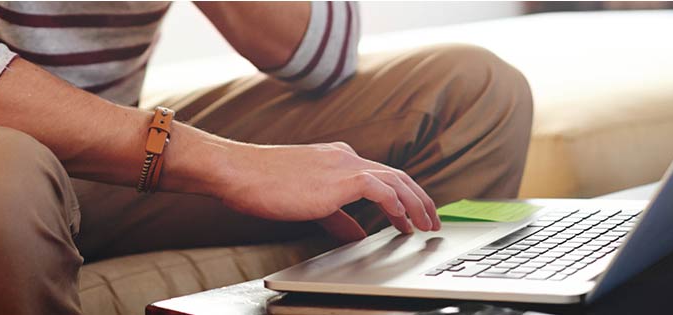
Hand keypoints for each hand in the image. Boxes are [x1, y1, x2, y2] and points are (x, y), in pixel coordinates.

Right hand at [213, 142, 439, 232]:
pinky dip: (395, 203)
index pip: (383, 175)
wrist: (240, 171)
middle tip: (432, 221)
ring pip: (396, 180)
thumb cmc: (264, 185)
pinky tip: (402, 219)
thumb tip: (356, 234)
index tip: (413, 215)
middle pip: (398, 175)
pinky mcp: (338, 178)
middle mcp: (346, 157)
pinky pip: (379, 188)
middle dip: (420, 200)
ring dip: (416, 204)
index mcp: (339, 159)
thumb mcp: (308, 203)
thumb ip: (337, 217)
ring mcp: (343, 165)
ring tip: (425, 224)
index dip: (404, 196)